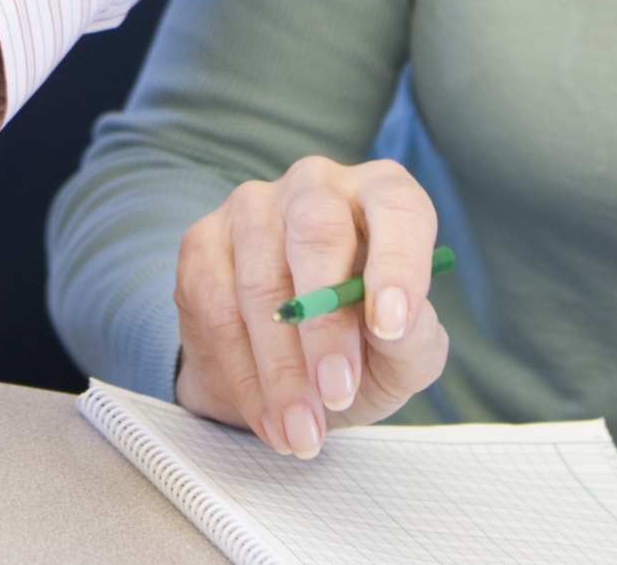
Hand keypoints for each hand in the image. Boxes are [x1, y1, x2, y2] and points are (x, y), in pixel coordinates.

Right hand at [171, 156, 449, 455]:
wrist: (286, 371)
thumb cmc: (360, 345)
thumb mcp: (405, 354)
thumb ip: (414, 339)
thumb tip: (397, 327)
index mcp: (381, 195)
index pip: (398, 209)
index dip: (397, 264)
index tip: (392, 327)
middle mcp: (316, 186)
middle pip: (317, 235)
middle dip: (326, 327)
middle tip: (336, 393)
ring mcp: (252, 208)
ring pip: (261, 283)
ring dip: (282, 371)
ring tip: (304, 431)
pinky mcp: (202, 243)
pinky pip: (218, 312)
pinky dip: (246, 378)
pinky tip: (271, 419)